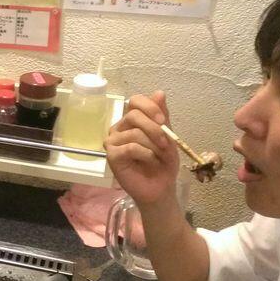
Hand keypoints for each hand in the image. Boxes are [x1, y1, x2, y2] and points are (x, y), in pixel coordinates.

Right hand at [104, 91, 179, 207]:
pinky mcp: (111, 155)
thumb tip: (159, 92)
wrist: (160, 187)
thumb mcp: (168, 137)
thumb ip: (162, 116)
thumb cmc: (163, 163)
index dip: (150, 107)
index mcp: (132, 121)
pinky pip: (130, 147)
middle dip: (154, 129)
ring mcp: (113, 141)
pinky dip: (146, 154)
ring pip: (134, 133)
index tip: (163, 121)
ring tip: (159, 157)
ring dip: (154, 146)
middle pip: (134, 115)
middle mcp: (120, 128)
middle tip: (166, 144)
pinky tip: (150, 161)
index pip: (135, 101)